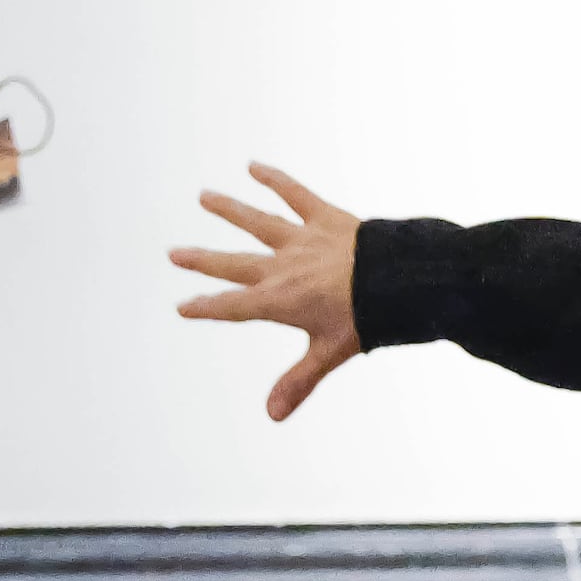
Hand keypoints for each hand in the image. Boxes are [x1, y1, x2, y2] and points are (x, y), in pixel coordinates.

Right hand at [170, 163, 366, 418]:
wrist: (406, 282)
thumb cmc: (370, 319)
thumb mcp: (330, 353)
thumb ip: (298, 381)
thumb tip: (271, 415)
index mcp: (279, 301)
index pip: (232, 307)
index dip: (204, 308)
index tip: (181, 307)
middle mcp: (282, 267)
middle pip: (233, 263)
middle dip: (202, 261)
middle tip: (174, 253)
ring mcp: (302, 240)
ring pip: (257, 221)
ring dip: (229, 209)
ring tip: (205, 196)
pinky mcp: (326, 218)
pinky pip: (296, 195)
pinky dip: (275, 179)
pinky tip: (254, 166)